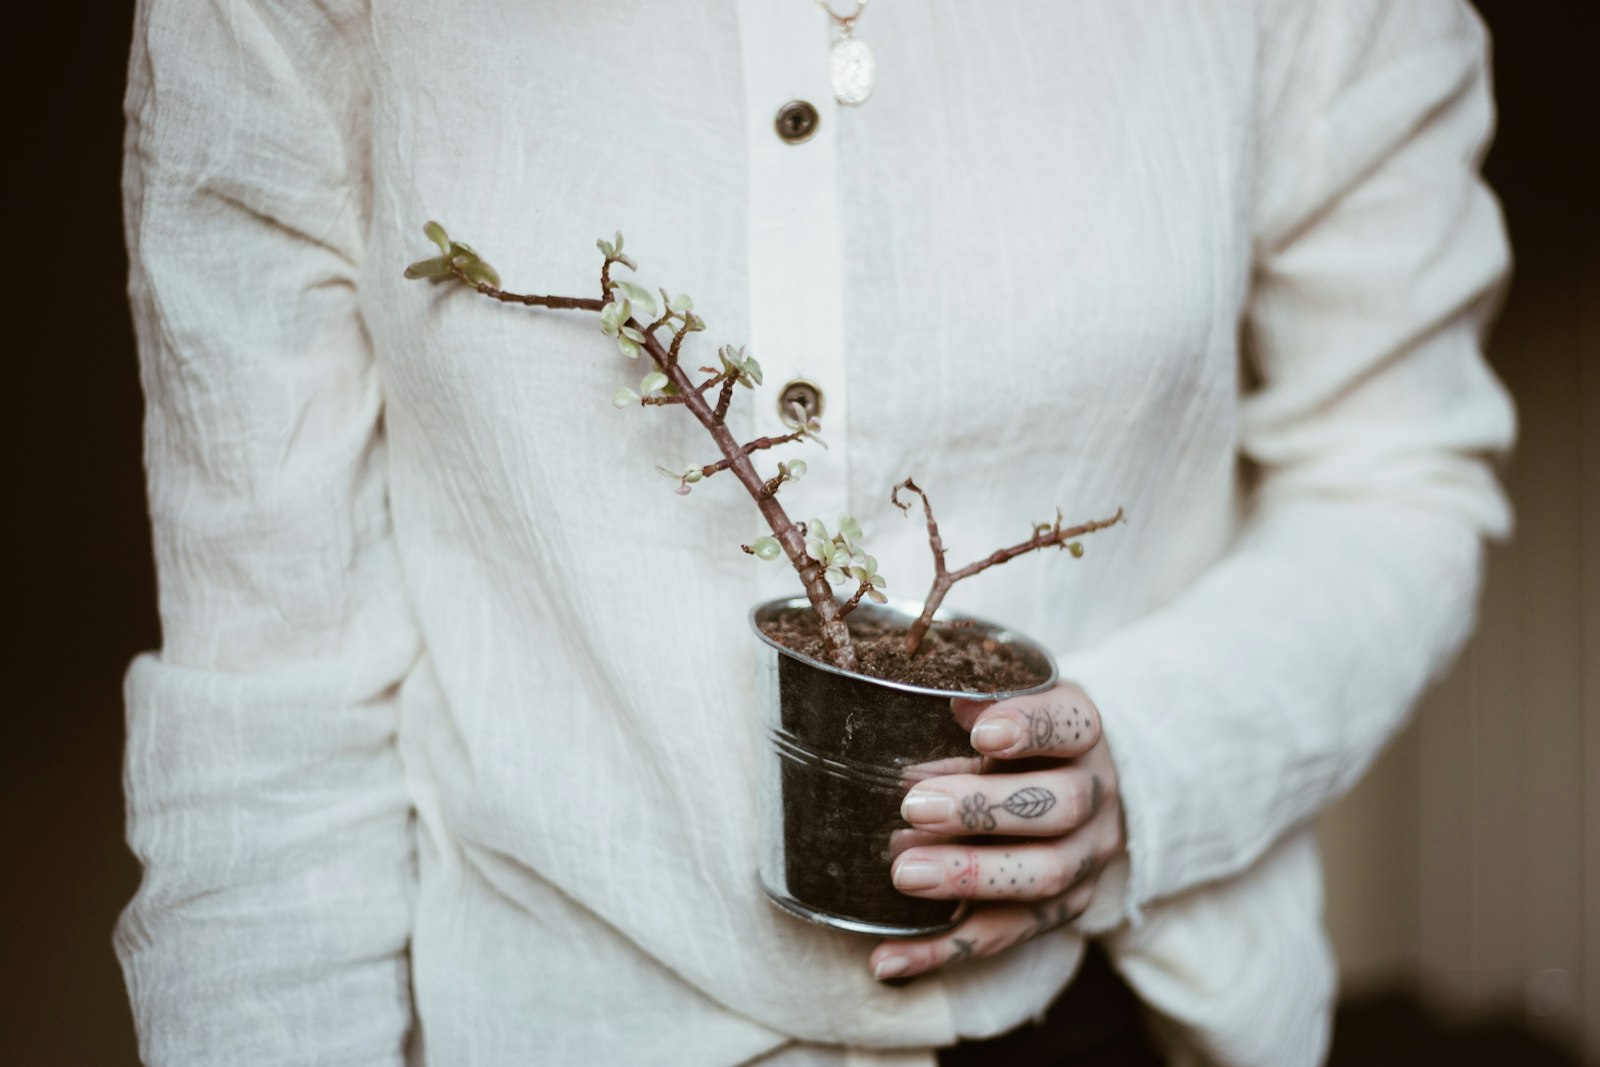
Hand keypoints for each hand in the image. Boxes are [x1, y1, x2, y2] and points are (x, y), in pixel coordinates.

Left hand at [867, 682, 1124, 981]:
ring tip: (904, 874)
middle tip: (914, 806)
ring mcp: (1085, 859)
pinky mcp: (1061, 910)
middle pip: (1061, 807)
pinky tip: (888, 958)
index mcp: (1084, 733)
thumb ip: (977, 701)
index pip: (1070, 726)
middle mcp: (1096, 796)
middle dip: (985, 809)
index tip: (980, 731)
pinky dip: (943, 950)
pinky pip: (1006, 935)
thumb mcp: (1009, 700)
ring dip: (970, 877)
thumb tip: (943, 700)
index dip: (1030, 726)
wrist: (1080, 782)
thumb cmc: (1021, 733)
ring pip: (1044, 877)